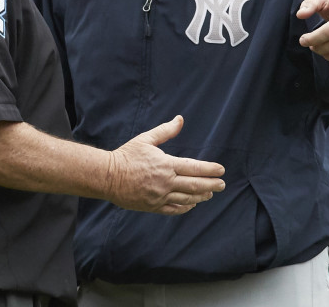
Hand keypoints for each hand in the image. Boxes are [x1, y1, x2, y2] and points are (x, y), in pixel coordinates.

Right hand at [107, 115, 225, 214]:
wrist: (107, 176)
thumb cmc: (127, 155)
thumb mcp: (146, 139)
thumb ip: (166, 131)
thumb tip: (180, 119)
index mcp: (166, 164)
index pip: (194, 167)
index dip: (210, 169)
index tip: (221, 170)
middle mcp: (165, 182)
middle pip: (195, 185)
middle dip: (211, 185)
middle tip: (222, 185)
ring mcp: (159, 196)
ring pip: (186, 198)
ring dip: (201, 197)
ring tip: (210, 194)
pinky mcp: (152, 206)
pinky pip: (173, 209)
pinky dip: (185, 208)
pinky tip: (192, 205)